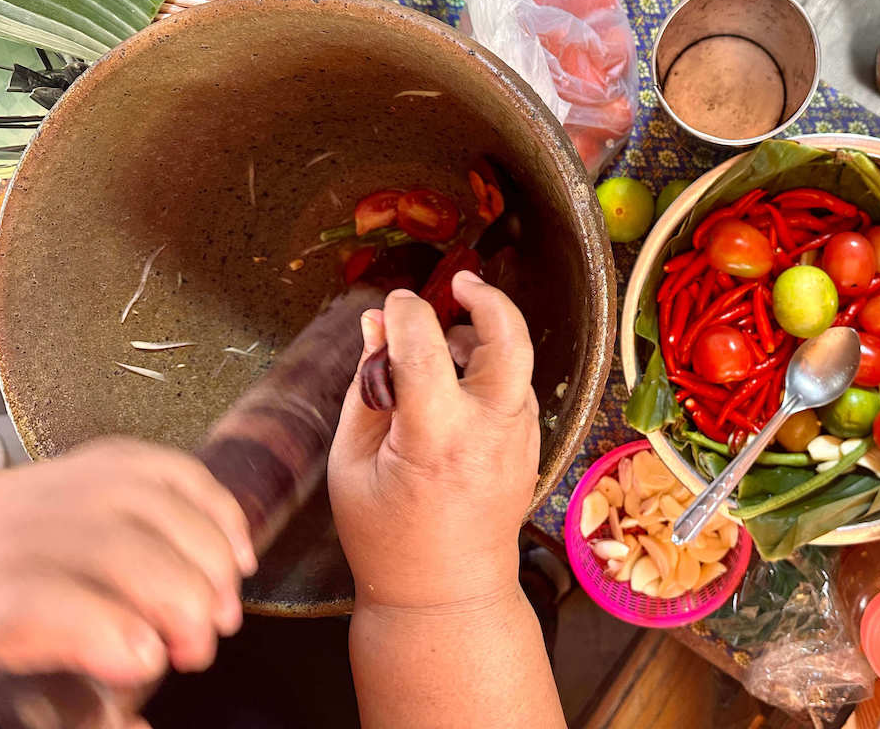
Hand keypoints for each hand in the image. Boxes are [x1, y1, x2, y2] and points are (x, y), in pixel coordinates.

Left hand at [0, 438, 254, 698]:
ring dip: (213, 565)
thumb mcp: (6, 686)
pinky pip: (179, 472)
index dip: (108, 633)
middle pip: (119, 554)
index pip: (42, 605)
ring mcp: (72, 485)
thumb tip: (141, 728)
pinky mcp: (110, 458)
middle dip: (183, 605)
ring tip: (224, 613)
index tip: (152, 662)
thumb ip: (76, 714)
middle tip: (198, 652)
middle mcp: (26, 531)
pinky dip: (222, 513)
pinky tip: (236, 557)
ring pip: (161, 509)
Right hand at [328, 271, 538, 611]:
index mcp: (438, 438)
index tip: (389, 306)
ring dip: (484, 340)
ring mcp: (517, 441)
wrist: (444, 596)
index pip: (424, 347)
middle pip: (509, 339)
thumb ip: (367, 389)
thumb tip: (376, 329)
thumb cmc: (387, 539)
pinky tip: (454, 388)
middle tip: (461, 283)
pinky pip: (514, 391)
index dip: (404, 313)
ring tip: (441, 348)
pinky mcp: (527, 448)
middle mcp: (490, 432)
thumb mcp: (351, 463)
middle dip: (489, 300)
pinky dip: (489, 374)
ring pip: (515, 363)